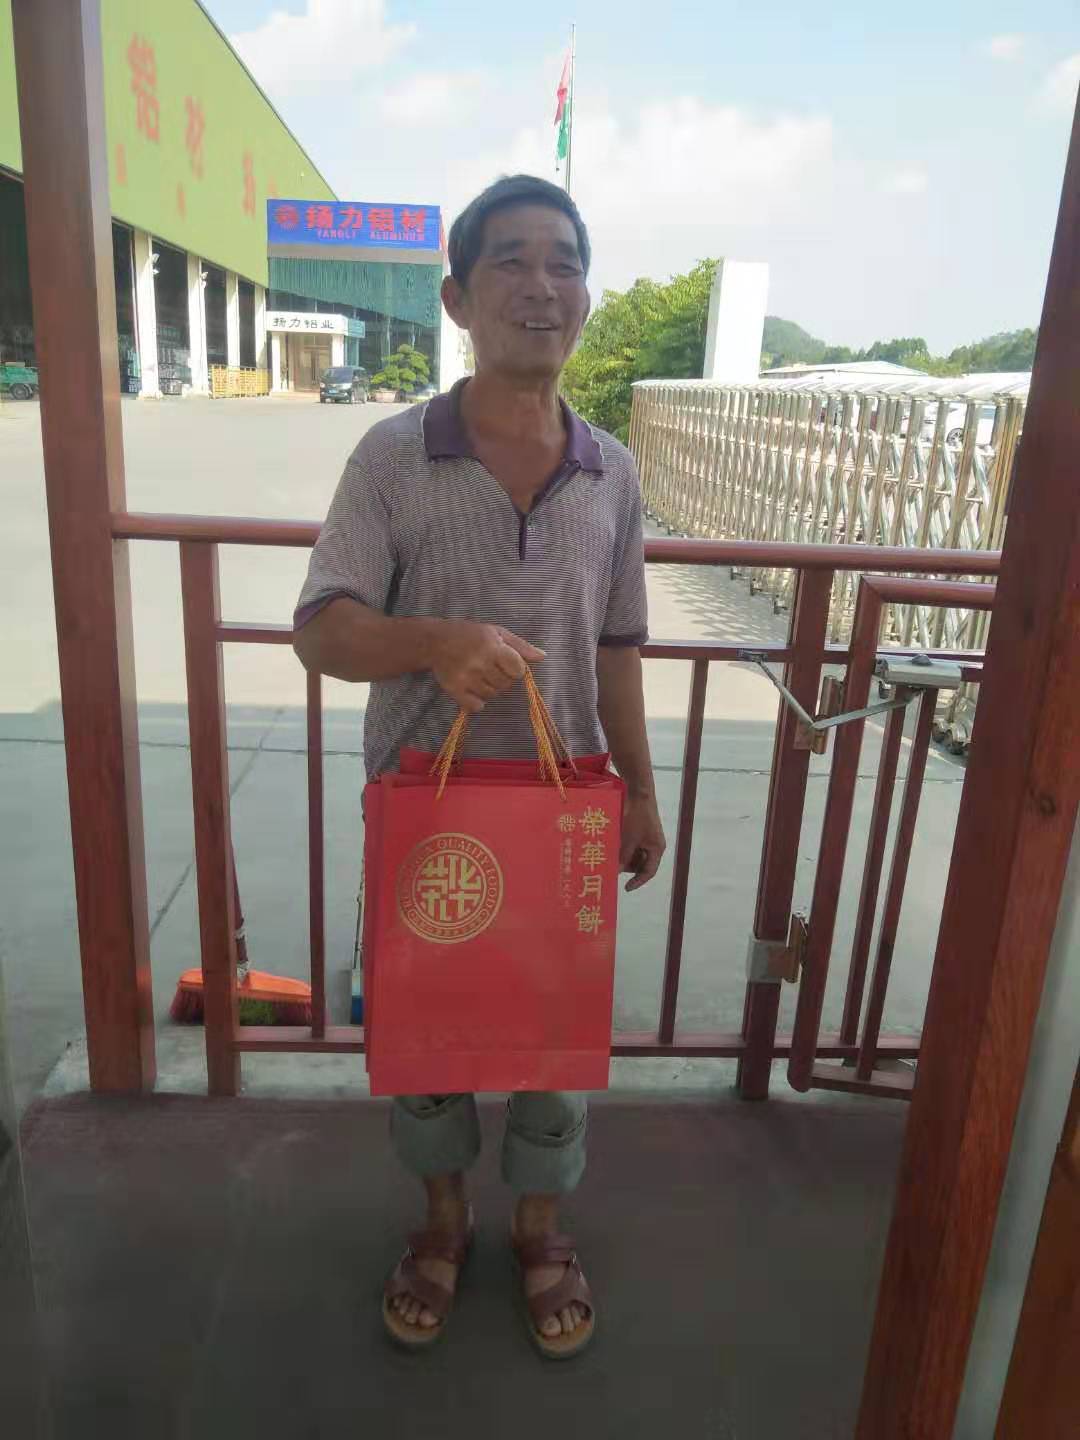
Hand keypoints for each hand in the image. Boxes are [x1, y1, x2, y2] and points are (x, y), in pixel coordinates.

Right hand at [430, 622, 544, 713]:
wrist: (434, 640)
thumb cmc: (470, 635)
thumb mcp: (497, 633)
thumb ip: (521, 646)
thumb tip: (543, 657)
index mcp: (492, 647)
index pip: (518, 670)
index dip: (515, 668)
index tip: (505, 662)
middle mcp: (479, 663)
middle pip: (506, 685)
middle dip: (502, 678)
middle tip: (489, 667)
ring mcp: (466, 678)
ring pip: (492, 695)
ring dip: (490, 688)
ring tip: (479, 675)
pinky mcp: (454, 689)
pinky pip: (476, 707)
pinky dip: (477, 702)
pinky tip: (471, 688)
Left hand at [619, 792, 665, 891]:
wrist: (637, 791)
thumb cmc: (636, 816)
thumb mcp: (628, 839)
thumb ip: (622, 856)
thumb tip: (615, 872)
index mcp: (656, 848)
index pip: (649, 871)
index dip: (638, 881)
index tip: (625, 888)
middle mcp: (653, 844)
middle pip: (640, 864)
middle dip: (627, 868)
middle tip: (612, 870)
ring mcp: (645, 836)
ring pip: (634, 854)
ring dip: (623, 857)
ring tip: (609, 859)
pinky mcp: (638, 829)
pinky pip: (630, 844)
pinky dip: (621, 848)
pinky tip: (610, 848)